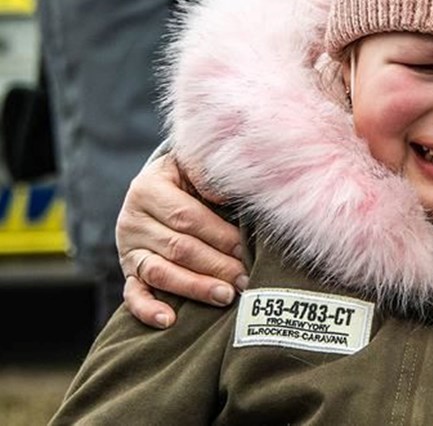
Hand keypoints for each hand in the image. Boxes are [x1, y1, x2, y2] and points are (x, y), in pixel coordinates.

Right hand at [116, 154, 245, 327]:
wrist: (165, 185)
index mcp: (148, 188)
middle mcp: (132, 220)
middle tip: (244, 280)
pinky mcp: (129, 272)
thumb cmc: (192, 178)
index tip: (247, 250)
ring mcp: (128, 249)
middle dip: (216, 265)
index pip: (186, 218)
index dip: (219, 236)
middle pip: (177, 248)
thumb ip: (211, 178)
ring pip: (160, 273)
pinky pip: (133, 295)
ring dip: (195, 287)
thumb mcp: (197, 168)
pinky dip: (147, 310)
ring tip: (225, 296)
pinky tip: (168, 320)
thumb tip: (230, 195)